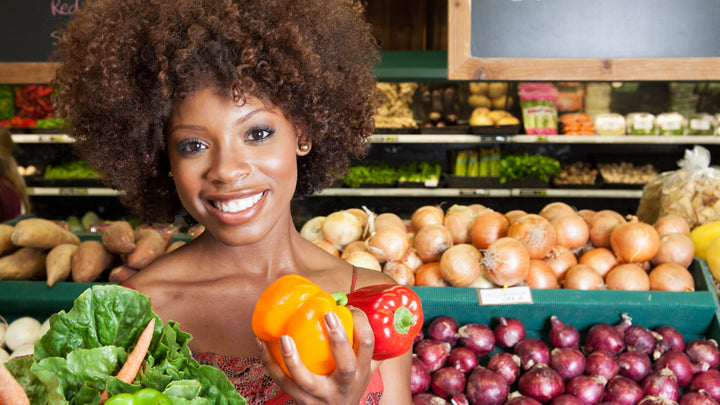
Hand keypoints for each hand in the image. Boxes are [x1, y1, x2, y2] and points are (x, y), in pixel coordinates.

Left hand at [257, 307, 376, 404]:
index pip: (367, 345)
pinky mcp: (299, 398)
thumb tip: (364, 310)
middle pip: (345, 365)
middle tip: (328, 314)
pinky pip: (281, 380)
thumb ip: (366, 346)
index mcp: (360, 372)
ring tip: (284, 337)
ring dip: (293, 358)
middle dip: (338, 339)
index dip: (361, 323)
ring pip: (305, 379)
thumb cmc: (350, 388)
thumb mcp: (365, 371)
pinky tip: (260, 342)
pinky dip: (268, 361)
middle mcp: (343, 385)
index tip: (349, 307)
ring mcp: (320, 395)